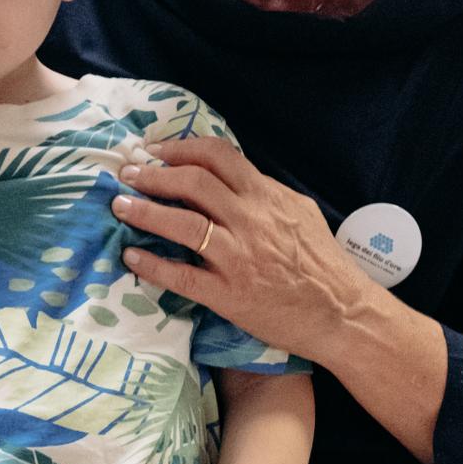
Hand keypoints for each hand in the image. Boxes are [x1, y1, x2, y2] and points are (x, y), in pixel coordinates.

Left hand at [111, 136, 376, 364]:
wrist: (342, 314)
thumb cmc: (322, 264)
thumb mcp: (299, 213)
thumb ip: (264, 192)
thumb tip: (228, 176)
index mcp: (268, 197)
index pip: (218, 156)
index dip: (179, 148)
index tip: (153, 151)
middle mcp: (251, 221)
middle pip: (193, 182)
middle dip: (153, 174)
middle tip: (127, 174)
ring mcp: (239, 258)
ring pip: (183, 224)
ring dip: (144, 212)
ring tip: (120, 206)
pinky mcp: (230, 295)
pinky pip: (182, 276)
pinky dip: (152, 264)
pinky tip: (131, 257)